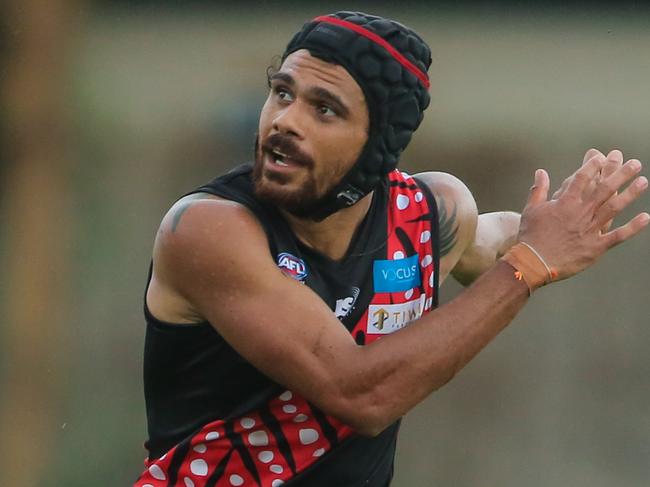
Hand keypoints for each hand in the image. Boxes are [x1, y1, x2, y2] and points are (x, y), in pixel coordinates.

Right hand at [517, 150, 648, 280]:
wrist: (534, 262)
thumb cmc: (531, 236)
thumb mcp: (531, 209)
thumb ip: (538, 189)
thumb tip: (541, 172)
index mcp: (565, 203)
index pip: (582, 178)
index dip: (592, 166)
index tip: (602, 157)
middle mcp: (581, 213)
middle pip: (604, 189)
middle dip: (621, 174)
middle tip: (635, 164)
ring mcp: (590, 229)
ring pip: (614, 208)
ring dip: (630, 194)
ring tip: (643, 181)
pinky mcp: (596, 247)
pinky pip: (618, 235)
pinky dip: (633, 227)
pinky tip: (645, 217)